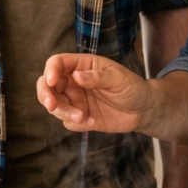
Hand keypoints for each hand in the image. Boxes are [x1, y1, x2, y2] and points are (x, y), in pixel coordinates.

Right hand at [37, 53, 152, 132]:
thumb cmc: (132, 87)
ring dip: (63, 112)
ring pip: (54, 105)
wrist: (142, 110)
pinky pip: (67, 121)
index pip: (57, 63)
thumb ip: (98, 77)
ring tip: (83, 117)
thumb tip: (77, 76)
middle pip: (47, 84)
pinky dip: (75, 123)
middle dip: (45, 94)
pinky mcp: (78, 116)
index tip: (52, 81)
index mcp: (81, 65)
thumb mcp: (118, 79)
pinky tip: (92, 122)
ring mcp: (74, 100)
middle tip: (51, 105)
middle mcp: (73, 81)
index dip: (51, 70)